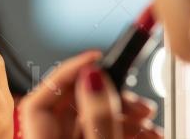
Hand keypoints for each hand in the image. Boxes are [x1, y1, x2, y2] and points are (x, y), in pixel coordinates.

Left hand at [19, 50, 161, 138]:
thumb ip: (99, 118)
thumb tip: (94, 77)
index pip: (40, 98)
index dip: (68, 72)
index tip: (97, 58)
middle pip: (72, 106)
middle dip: (109, 94)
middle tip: (136, 98)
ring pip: (92, 119)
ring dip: (124, 113)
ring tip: (149, 119)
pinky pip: (102, 134)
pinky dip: (125, 129)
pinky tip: (148, 132)